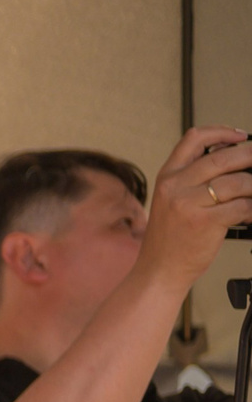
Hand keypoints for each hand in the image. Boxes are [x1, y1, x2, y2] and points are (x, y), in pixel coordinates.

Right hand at [143, 127, 251, 289]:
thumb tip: (232, 165)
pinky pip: (242, 206)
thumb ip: (193, 180)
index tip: (241, 136)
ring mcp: (189, 203)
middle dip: (250, 155)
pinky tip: (251, 214)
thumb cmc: (169, 240)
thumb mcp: (171, 201)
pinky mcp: (205, 221)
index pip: (194, 139)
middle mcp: (175, 186)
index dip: (222, 131)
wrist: (159, 270)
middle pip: (222, 157)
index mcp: (167, 177)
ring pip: (237, 181)